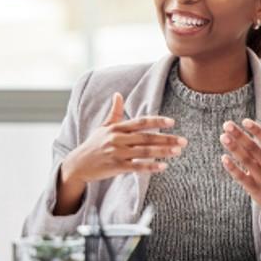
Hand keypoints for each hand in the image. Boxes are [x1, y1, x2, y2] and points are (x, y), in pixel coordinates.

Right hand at [63, 93, 185, 182]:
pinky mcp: (115, 167)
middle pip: (146, 137)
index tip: (172, 122)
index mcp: (116, 127)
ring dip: (162, 152)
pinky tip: (163, 167)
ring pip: (144, 152)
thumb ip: (114, 112)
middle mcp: (117, 139)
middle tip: (183, 141)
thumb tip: (117, 94)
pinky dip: (150, 167)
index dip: (156, 121)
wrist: (78, 164)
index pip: (140, 122)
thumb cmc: (93, 145)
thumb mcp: (102, 127)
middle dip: (166, 139)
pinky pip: (136, 167)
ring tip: (177, 151)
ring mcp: (116, 153)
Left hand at [220, 120, 260, 225]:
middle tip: (227, 124)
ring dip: (234, 148)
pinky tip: (223, 158)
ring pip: (246, 161)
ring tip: (223, 136)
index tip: (245, 121)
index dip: (257, 131)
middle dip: (240, 136)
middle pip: (254, 149)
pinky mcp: (253, 189)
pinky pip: (242, 177)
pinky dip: (233, 168)